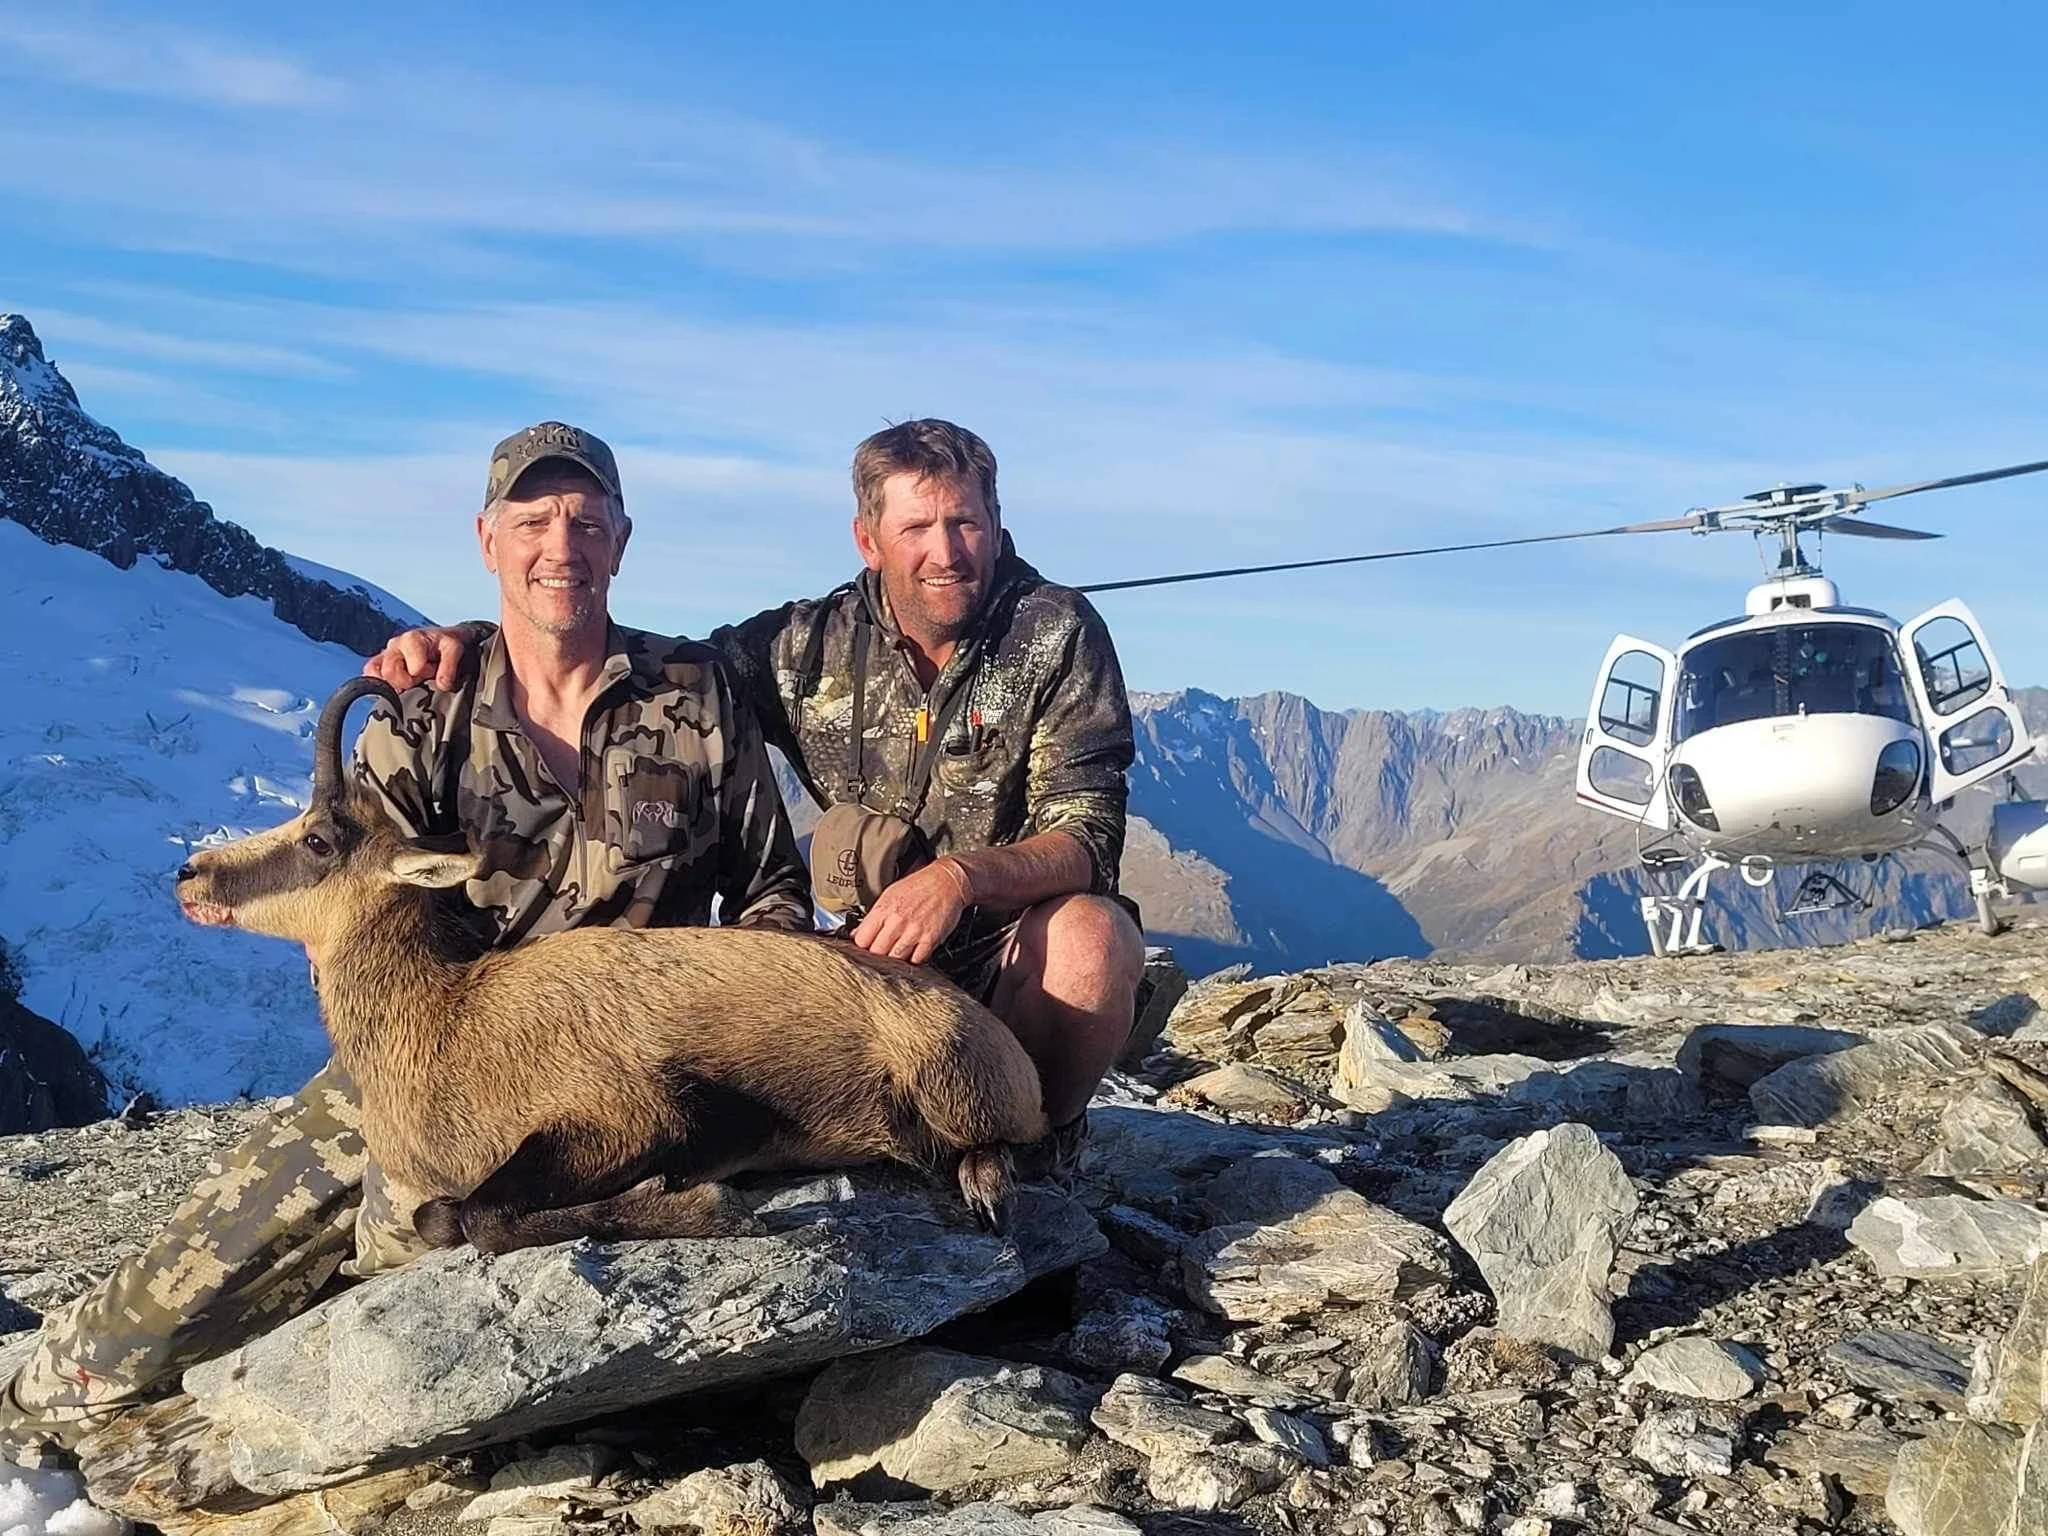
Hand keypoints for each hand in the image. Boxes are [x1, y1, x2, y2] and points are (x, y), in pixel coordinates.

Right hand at [362, 626, 469, 691]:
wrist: (440, 639)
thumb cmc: (444, 643)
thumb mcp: (454, 649)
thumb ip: (449, 666)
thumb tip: (442, 684)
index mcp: (412, 639)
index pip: (413, 667)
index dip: (423, 673)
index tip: (432, 672)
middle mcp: (394, 645)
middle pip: (390, 672)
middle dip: (408, 680)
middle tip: (421, 677)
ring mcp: (385, 653)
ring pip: (377, 673)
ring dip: (395, 682)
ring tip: (410, 679)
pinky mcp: (379, 662)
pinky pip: (370, 673)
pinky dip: (380, 682)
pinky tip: (396, 685)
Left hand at [851, 859, 971, 964]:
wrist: (947, 881)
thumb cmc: (919, 886)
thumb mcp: (890, 895)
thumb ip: (873, 917)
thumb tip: (857, 934)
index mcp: (884, 908)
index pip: (862, 939)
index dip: (861, 946)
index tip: (866, 946)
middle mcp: (898, 920)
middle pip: (877, 952)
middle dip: (877, 955)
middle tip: (882, 952)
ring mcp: (914, 930)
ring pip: (895, 959)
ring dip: (895, 959)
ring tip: (898, 951)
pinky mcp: (930, 938)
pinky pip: (916, 960)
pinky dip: (913, 960)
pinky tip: (913, 951)